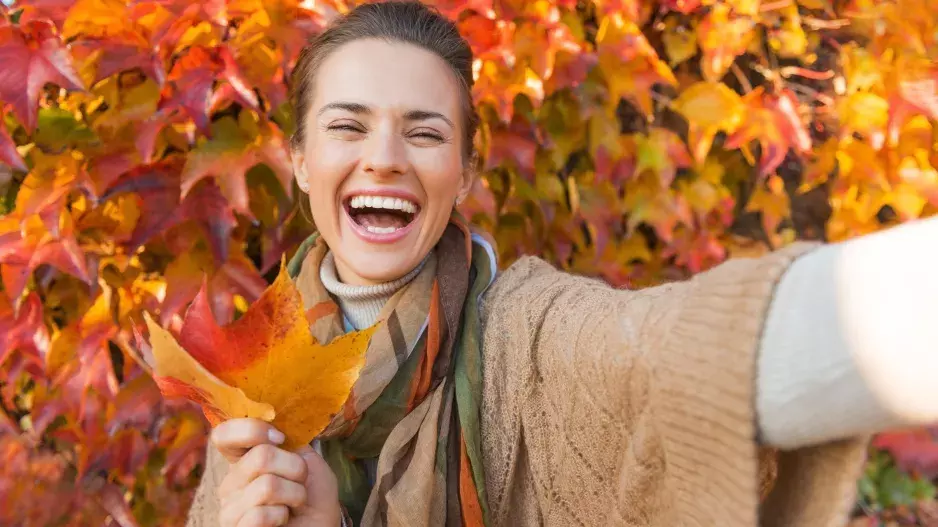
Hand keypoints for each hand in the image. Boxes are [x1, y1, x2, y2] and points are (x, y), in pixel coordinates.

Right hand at [212, 419, 340, 526]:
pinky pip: (261, 514)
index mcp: (243, 459)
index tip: (280, 438)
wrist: (322, 525)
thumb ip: (288, 439)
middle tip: (299, 482)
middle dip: (295, 468)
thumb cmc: (314, 494)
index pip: (223, 434)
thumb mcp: (307, 457)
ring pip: (267, 485)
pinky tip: (282, 520)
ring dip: (294, 494)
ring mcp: (230, 509)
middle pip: (260, 456)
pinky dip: (282, 515)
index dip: (252, 429)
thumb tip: (271, 419)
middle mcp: (231, 483)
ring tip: (293, 504)